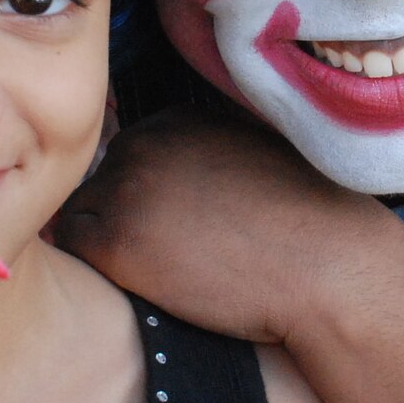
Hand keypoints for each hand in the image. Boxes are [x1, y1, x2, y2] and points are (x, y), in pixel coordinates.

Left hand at [55, 105, 403, 349]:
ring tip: (151, 271)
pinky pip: (74, 249)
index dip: (143, 193)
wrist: (329, 268)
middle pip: (101, 179)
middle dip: (120, 213)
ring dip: (105, 240)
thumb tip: (187, 183)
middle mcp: (144, 142)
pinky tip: (136, 283)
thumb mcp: (257, 156)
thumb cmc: (311, 223)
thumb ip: (211, 154)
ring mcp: (125, 190)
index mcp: (178, 119)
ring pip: (83, 212)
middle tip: (160, 253)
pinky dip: (96, 266)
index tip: (170, 223)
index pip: (129, 152)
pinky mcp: (116, 243)